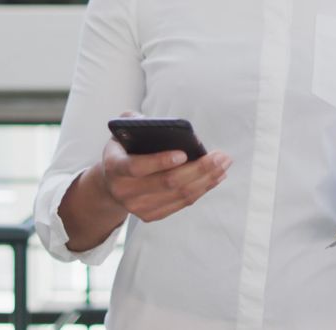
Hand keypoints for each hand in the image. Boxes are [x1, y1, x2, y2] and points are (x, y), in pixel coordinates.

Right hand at [97, 111, 231, 221]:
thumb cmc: (124, 148)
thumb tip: (161, 125)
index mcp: (114, 167)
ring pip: (179, 195)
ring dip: (206, 179)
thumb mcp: (123, 130)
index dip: (160, 161)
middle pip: (167, 183)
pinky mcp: (150, 215)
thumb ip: (134, 120)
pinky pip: (182, 203)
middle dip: (198, 168)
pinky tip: (216, 177)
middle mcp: (123, 191)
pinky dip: (202, 189)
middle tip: (221, 156)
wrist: (111, 181)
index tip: (184, 153)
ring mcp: (137, 207)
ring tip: (223, 164)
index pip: (137, 167)